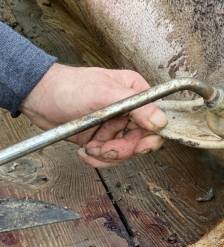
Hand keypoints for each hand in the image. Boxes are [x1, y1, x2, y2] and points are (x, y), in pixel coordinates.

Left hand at [21, 63, 166, 167]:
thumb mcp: (105, 94)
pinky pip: (111, 156)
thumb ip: (137, 107)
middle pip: (143, 139)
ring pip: (127, 151)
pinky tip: (86, 151)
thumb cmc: (69, 87)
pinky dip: (99, 159)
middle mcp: (130, 110)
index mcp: (137, 93)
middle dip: (124, 149)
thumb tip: (162, 122)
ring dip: (108, 155)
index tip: (137, 144)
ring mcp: (117, 125)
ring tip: (91, 147)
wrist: (38, 97)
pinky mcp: (103, 138)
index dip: (149, 135)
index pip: (157, 119)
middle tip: (107, 148)